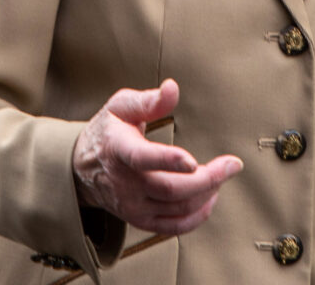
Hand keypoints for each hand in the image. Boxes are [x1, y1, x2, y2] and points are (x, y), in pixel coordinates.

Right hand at [72, 79, 242, 234]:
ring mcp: (133, 205)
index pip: (143, 158)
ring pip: (176, 208)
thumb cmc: (108, 130)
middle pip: (171, 189)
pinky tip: (210, 198)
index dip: (169, 161)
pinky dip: (197, 216)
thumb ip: (149, 99)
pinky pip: (173, 227)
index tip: (194, 161)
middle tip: (232, 165)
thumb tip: (173, 88)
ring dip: (207, 193)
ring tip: (223, 174)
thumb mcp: (121, 106)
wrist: (81, 169)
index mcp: (119, 150)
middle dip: (207, 178)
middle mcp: (125, 183)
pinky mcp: (140, 220)